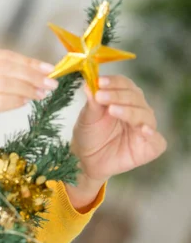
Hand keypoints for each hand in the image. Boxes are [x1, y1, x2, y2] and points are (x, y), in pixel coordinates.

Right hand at [0, 49, 58, 181]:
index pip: (1, 56)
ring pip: (4, 82)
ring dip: (27, 88)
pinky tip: (26, 102)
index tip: (47, 68)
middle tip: (51, 82)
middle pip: (5, 67)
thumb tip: (30, 75)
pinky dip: (15, 101)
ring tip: (42, 93)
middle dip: (32, 74)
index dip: (27, 61)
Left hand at [67, 75, 166, 208]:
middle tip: (101, 96)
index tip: (99, 81)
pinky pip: (156, 139)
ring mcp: (145, 127)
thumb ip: (92, 102)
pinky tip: (143, 129)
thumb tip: (89, 84)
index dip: (113, 82)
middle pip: (134, 97)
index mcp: (123, 99)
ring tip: (112, 110)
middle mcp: (137, 110)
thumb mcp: (86, 118)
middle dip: (117, 95)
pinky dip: (151, 133)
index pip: (124, 84)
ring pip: (144, 114)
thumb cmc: (89, 135)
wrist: (86, 161)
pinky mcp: (150, 146)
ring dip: (129, 111)